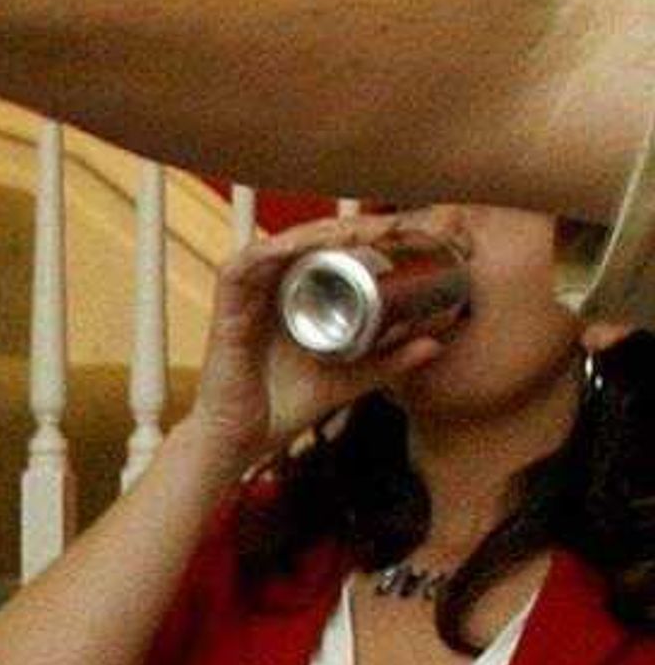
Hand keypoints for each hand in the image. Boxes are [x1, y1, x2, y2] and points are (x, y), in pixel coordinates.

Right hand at [180, 215, 453, 465]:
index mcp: (297, 296)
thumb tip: (436, 343)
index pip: (332, 250)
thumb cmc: (285, 406)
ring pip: (284, 243)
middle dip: (356, 225)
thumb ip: (389, 361)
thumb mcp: (350, 378)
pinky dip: (276, 248)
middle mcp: (272, 288)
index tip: (411, 232)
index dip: (369, 234)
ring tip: (365, 230)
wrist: (242, 440)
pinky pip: (246, 264)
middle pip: (312, 239)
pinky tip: (307, 243)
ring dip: (324, 231)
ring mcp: (249, 294)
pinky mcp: (228, 306)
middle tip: (399, 224)